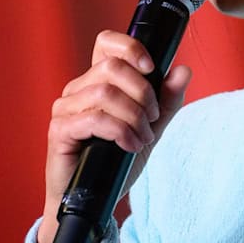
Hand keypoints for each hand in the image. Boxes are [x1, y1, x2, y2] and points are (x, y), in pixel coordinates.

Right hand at [37, 30, 192, 242]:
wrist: (97, 200)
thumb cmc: (118, 160)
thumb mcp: (151, 126)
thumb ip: (167, 99)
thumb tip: (183, 70)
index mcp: (98, 80)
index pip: (106, 42)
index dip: (130, 47)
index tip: (152, 67)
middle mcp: (78, 89)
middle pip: (112, 68)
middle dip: (143, 92)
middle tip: (153, 118)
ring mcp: (66, 109)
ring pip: (105, 93)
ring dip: (134, 116)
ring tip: (143, 136)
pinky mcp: (60, 131)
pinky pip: (94, 119)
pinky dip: (120, 131)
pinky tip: (130, 145)